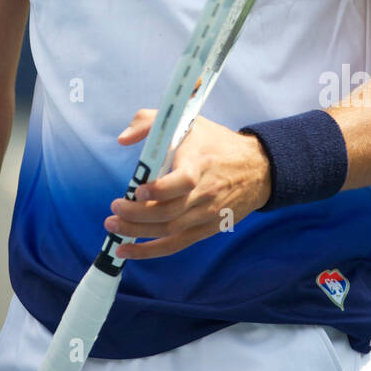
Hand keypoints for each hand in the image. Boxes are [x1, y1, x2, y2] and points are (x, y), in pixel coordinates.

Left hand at [103, 109, 271, 259]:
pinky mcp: (206, 229)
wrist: (257, 168)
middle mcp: (205, 193)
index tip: (138, 189)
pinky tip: (127, 250)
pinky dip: (150, 251)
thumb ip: (150, 122)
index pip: (183, 181)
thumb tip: (123, 139)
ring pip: (169, 231)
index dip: (159, 190)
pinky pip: (176, 244)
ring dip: (137, 232)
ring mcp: (207, 214)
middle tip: (114, 208)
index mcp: (200, 164)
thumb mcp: (188, 119)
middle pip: (170, 212)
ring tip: (113, 226)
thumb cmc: (215, 142)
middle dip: (137, 215)